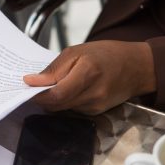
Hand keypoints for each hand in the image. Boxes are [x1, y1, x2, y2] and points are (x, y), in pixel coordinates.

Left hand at [23, 41, 155, 114]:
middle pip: (57, 105)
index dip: (38, 93)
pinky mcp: (97, 112)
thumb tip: (31, 81)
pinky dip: (66, 101)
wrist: (137, 67)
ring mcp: (97, 106)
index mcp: (88, 73)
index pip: (56, 94)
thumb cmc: (107, 54)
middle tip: (36, 86)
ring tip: (57, 83)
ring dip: (54, 99)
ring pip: (63, 108)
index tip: (27, 86)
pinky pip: (73, 109)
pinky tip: (71, 89)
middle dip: (42, 97)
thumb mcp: (77, 51)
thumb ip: (54, 69)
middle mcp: (94, 94)